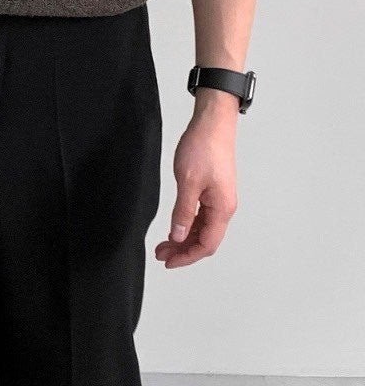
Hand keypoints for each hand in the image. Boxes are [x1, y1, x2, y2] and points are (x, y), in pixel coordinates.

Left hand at [154, 89, 238, 267]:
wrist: (212, 123)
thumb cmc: (203, 147)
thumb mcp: (187, 182)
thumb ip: (183, 212)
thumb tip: (178, 236)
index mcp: (222, 208)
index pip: (206, 244)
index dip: (187, 257)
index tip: (168, 262)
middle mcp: (224, 207)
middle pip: (205, 240)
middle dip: (183, 250)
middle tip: (161, 254)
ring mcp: (219, 199)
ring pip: (203, 229)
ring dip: (184, 238)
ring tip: (164, 244)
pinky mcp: (213, 190)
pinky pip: (202, 216)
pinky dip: (187, 225)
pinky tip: (175, 226)